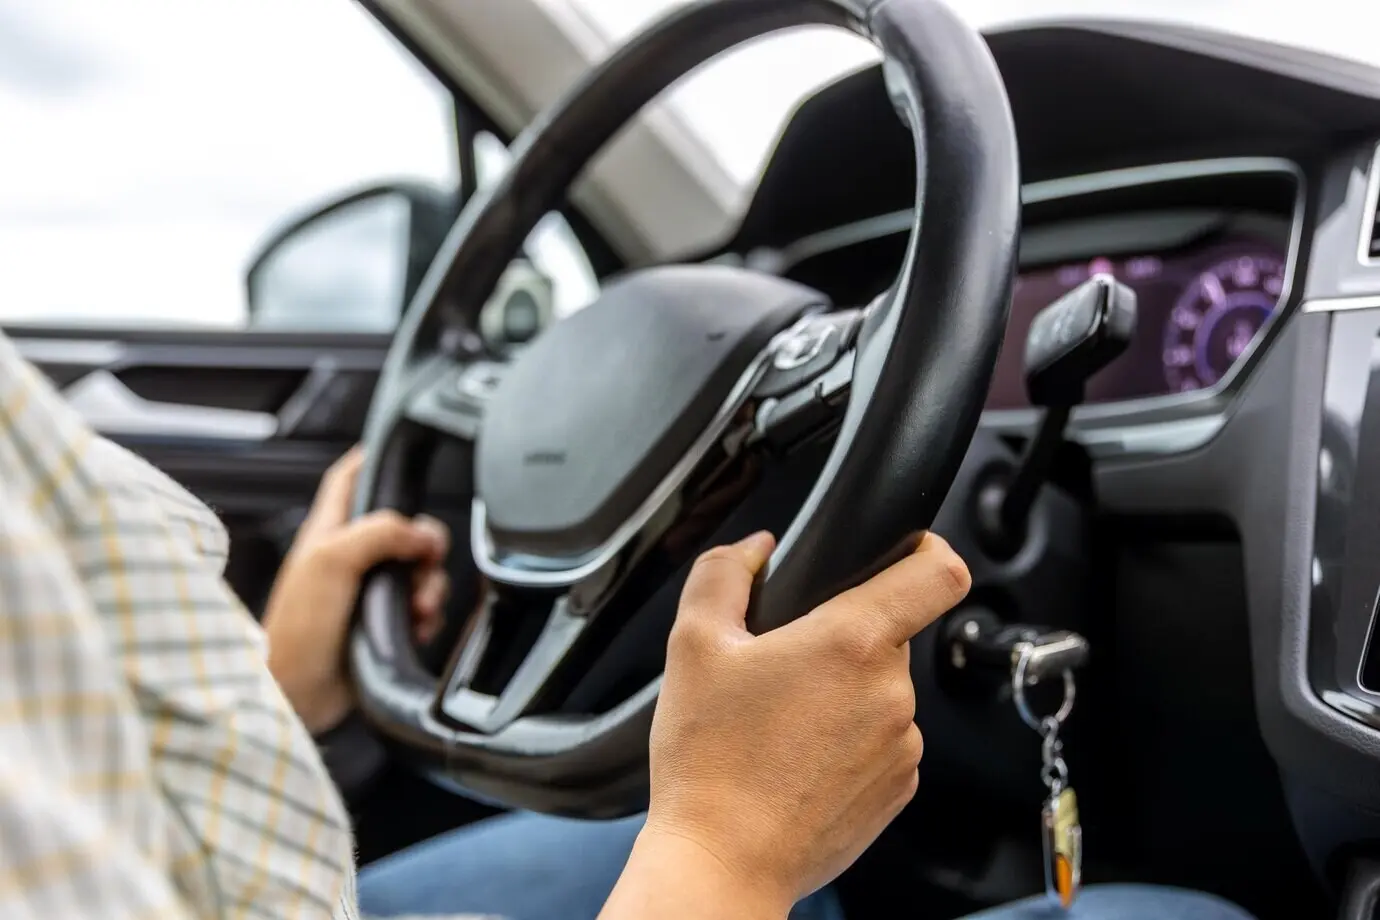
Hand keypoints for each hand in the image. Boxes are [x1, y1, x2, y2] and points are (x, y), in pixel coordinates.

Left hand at [263, 446, 449, 733]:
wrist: (297, 693)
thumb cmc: (296, 628)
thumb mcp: (332, 560)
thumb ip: (381, 531)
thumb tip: (422, 532)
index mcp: (330, 531)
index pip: (352, 478)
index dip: (374, 459)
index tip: (399, 451)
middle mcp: (351, 557)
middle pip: (405, 527)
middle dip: (426, 541)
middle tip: (426, 556)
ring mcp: (368, 591)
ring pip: (420, 570)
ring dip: (430, 586)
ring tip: (418, 607)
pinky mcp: (383, 624)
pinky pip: (422, 608)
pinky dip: (428, 616)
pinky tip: (416, 627)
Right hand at [624, 530, 969, 915]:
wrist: (722, 861)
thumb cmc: (709, 760)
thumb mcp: (693, 645)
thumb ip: (723, 576)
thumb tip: (755, 550)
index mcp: (852, 641)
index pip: (940, 573)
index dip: (929, 549)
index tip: (908, 550)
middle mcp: (892, 692)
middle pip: (890, 634)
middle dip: (844, 638)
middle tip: (784, 667)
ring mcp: (902, 745)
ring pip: (883, 690)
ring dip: (846, 692)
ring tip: (784, 723)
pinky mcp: (898, 789)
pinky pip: (884, 741)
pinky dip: (850, 740)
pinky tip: (799, 758)